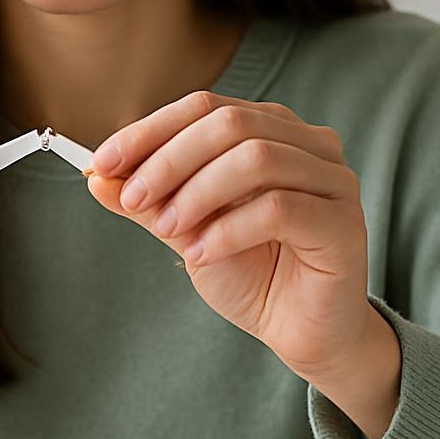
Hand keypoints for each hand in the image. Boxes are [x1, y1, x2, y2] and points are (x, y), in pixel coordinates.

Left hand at [86, 91, 381, 384]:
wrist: (298, 331)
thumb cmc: (249, 271)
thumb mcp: (187, 230)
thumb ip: (150, 201)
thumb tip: (96, 177)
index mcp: (272, 128)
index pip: (205, 107)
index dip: (149, 131)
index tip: (102, 162)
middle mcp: (310, 143)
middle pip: (230, 123)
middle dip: (170, 160)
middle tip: (133, 200)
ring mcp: (334, 180)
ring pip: (256, 158)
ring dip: (198, 193)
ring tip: (167, 231)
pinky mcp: (343, 224)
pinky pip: (279, 209)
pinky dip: (228, 229)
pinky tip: (201, 255)